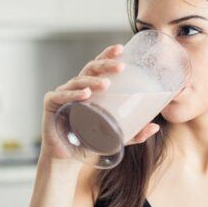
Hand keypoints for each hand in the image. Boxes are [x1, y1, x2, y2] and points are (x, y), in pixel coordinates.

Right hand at [39, 43, 161, 160]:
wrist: (66, 159)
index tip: (121, 48)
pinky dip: (73, 94)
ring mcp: (62, 94)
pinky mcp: (51, 105)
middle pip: (90, 69)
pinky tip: (85, 95)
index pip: (99, 66)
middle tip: (121, 67)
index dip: (108, 55)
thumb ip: (134, 132)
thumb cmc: (89, 141)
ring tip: (106, 84)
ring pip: (78, 81)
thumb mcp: (116, 136)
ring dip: (92, 81)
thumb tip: (156, 127)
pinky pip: (62, 96)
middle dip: (105, 65)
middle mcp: (76, 87)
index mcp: (89, 88)